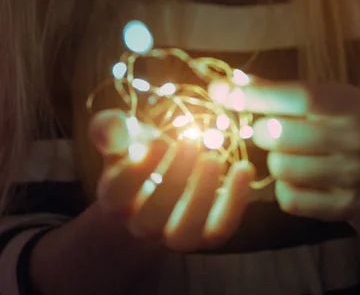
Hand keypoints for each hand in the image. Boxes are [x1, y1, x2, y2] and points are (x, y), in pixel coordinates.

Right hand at [89, 110, 254, 251]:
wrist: (154, 188)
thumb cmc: (137, 153)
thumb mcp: (122, 136)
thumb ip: (110, 128)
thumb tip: (111, 128)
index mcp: (114, 198)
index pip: (117, 193)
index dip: (135, 170)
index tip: (155, 140)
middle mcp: (140, 224)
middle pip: (151, 216)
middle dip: (172, 178)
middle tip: (190, 141)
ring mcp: (173, 235)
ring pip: (184, 231)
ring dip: (201, 196)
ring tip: (212, 158)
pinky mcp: (205, 235)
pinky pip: (220, 228)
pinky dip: (235, 202)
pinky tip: (244, 168)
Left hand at [209, 79, 359, 221]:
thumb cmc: (324, 122)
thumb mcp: (308, 98)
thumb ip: (269, 89)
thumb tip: (227, 83)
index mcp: (348, 104)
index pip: (298, 97)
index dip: (255, 95)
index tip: (219, 92)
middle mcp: (358, 139)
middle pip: (281, 135)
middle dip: (262, 131)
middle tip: (268, 130)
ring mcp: (354, 176)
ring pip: (280, 168)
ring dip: (274, 160)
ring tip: (289, 153)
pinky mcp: (344, 206)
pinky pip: (289, 199)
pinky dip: (284, 188)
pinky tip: (298, 178)